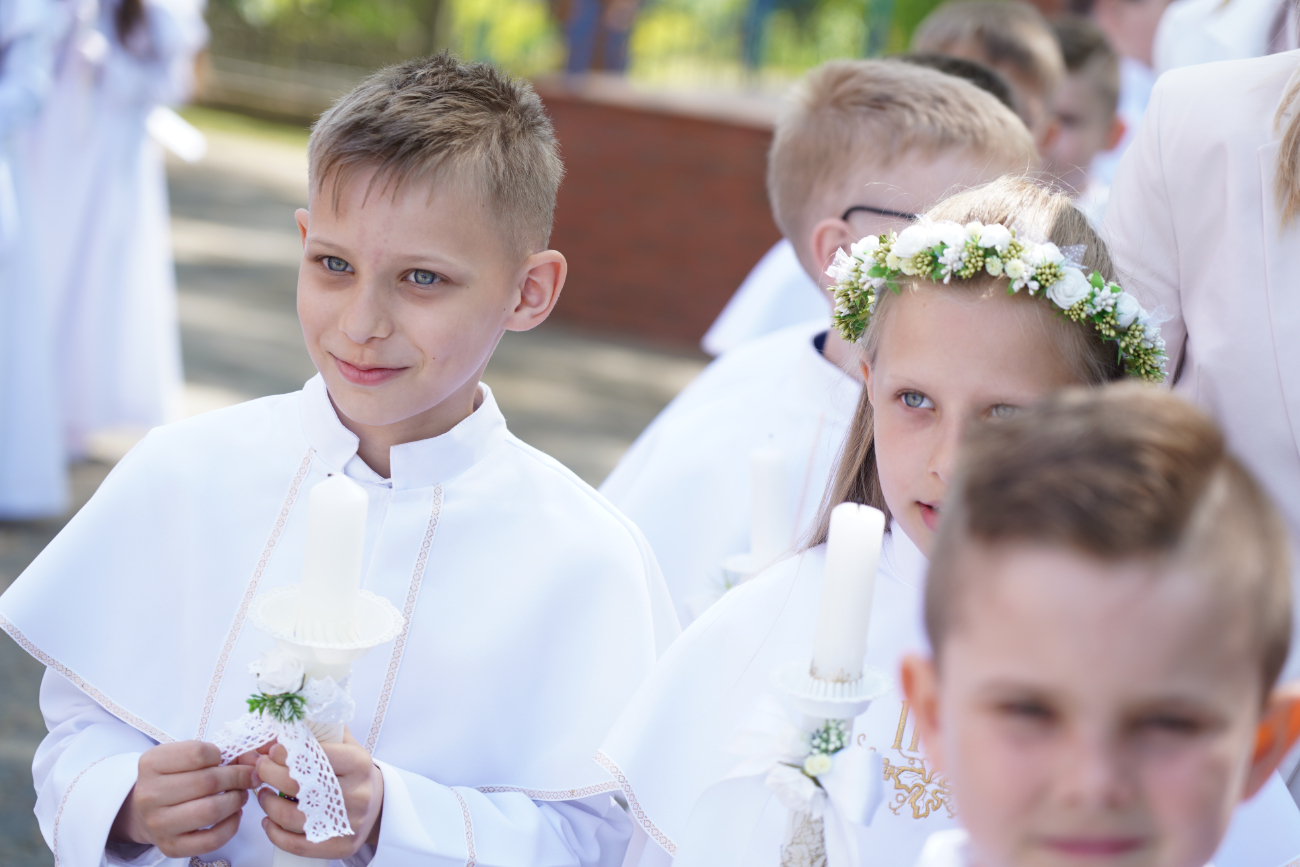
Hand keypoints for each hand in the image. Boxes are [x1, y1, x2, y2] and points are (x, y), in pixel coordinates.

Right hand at [111, 741, 256, 857]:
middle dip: (238, 777)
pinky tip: (234, 815)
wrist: (146, 811)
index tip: (227, 759)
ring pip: (211, 811)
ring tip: (241, 795)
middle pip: (208, 782)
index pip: (197, 753)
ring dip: (236, 800)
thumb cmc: (175, 777)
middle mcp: (149, 794)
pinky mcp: (171, 847)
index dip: (221, 754)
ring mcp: (158, 824)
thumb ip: (222, 753)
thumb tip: (256, 759)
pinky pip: (211, 840)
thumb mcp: (186, 757)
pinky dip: (231, 826)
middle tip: (250, 777)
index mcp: (151, 764)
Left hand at [255, 727, 382, 857]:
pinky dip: (274, 833)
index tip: (272, 750)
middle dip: (269, 774)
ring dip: (267, 804)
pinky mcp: (340, 847)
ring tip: (263, 794)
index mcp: (358, 763)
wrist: (379, 806)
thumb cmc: (353, 772)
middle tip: (260, 768)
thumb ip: (315, 733)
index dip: (286, 752)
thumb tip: (273, 734)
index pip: (314, 755)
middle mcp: (356, 793)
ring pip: (291, 816)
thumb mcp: (344, 745)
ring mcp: (348, 822)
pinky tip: (268, 821)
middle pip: (297, 785)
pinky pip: (296, 844)